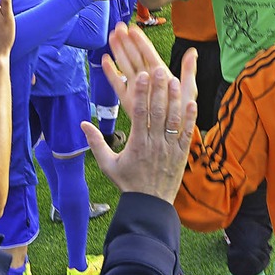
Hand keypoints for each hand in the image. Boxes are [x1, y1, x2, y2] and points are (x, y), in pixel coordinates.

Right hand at [81, 22, 197, 203]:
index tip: (140, 76)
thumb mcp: (107, 165)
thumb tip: (82, 124)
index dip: (140, 94)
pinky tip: (192, 102)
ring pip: (173, 120)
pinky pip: (187, 134)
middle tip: (158, 69)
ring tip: (174, 79)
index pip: (139, 114)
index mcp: (137, 144)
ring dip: (174, 99)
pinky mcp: (182, 154)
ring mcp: (170, 148)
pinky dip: (190, 118)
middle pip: (157, 112)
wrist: (150, 205)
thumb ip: (95, 143)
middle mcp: (155, 143)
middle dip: (158, 89)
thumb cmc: (128, 183)